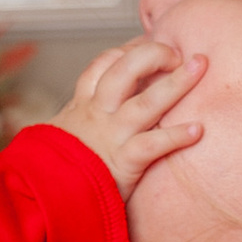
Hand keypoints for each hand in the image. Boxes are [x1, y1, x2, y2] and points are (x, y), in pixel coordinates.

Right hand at [51, 38, 202, 197]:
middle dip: (155, 54)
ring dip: (175, 83)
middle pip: (125, 70)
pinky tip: (197, 130)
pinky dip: (176, 136)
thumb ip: (81, 116)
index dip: (130, 49)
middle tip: (179, 53)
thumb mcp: (62, 132)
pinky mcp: (122, 162)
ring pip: (145, 102)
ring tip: (199, 66)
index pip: (104, 63)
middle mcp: (98, 113)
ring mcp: (111, 136)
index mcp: (84, 104)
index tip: (151, 44)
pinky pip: (152, 145)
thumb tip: (98, 106)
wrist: (42, 198)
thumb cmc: (57, 168)